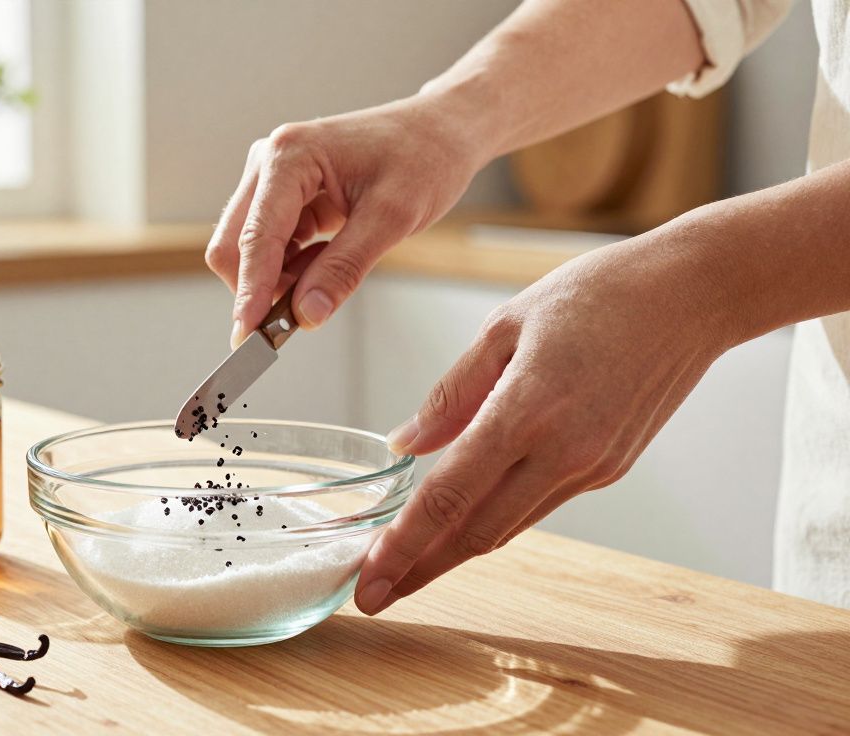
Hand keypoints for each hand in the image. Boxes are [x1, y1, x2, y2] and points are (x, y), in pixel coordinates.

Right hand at [205, 97, 485, 345]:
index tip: (248, 338)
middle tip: (291, 324)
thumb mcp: (392, 218)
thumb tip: (306, 313)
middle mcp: (270, 162)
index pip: (254, 237)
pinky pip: (271, 246)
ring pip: (250, 250)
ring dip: (278, 279)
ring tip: (329, 277)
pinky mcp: (284, 195)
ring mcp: (274, 179)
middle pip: (234, 244)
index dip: (250, 292)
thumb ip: (344, 268)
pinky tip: (326, 262)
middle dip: (258, 288)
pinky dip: (291, 268)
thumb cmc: (424, 157)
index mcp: (290, 156)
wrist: (441, 131)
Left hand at [354, 232, 738, 614]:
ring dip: (454, 553)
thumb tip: (404, 443)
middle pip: (477, 532)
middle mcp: (564, 451)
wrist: (693, 296)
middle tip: (373, 596)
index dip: (404, 544)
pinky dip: (495, 519)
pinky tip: (462, 523)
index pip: (450, 495)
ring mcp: (593, 467)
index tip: (369, 579)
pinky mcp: (611, 469)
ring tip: (406, 570)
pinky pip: (538, 504)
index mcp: (527, 409)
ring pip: (508, 525)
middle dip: (420, 570)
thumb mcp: (504, 326)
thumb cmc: (596, 294)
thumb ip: (451, 394)